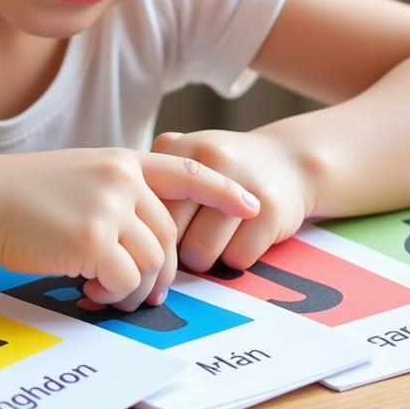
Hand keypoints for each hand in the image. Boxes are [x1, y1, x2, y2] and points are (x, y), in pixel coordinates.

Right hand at [0, 147, 259, 312]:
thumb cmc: (23, 193)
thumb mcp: (79, 176)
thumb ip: (117, 195)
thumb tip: (150, 246)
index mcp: (122, 160)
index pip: (188, 170)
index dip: (223, 190)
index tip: (252, 204)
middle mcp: (123, 179)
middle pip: (170, 236)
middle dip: (163, 272)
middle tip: (144, 293)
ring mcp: (109, 206)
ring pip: (152, 263)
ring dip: (137, 289)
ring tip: (109, 294)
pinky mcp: (92, 238)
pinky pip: (126, 280)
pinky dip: (115, 295)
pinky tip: (91, 292)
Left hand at [152, 129, 316, 284]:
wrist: (290, 161)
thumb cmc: (225, 168)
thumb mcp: (189, 154)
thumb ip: (153, 171)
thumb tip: (119, 214)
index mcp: (185, 148)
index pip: (147, 204)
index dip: (148, 228)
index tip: (154, 236)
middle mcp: (214, 161)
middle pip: (170, 231)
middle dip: (173, 249)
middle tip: (185, 243)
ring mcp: (244, 186)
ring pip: (200, 252)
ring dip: (203, 260)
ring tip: (211, 243)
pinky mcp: (272, 213)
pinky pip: (236, 260)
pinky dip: (234, 260)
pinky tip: (239, 241)